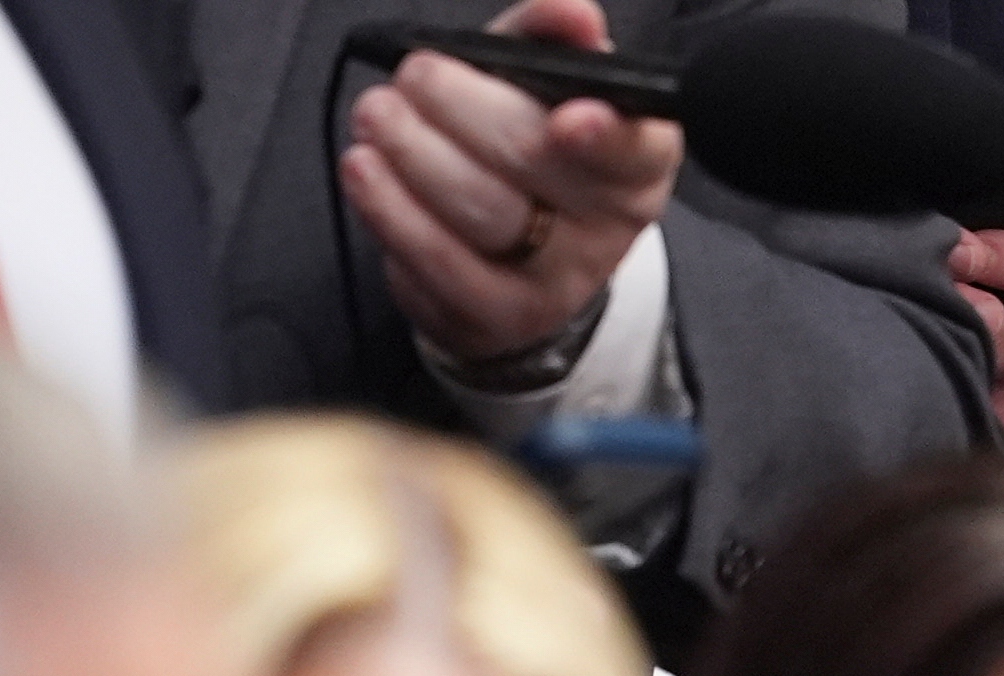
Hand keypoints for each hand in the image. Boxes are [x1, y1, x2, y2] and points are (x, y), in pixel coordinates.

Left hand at [343, 0, 678, 366]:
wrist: (519, 263)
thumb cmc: (528, 151)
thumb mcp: (543, 82)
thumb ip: (550, 35)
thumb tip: (573, 13)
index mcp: (636, 162)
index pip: (636, 150)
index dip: (603, 136)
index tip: (567, 118)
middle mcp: (608, 229)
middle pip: (534, 162)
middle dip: (459, 106)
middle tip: (413, 78)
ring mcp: (556, 283)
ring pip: (483, 213)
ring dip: (414, 154)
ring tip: (377, 117)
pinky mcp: (497, 317)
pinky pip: (439, 266)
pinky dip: (391, 211)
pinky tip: (367, 171)